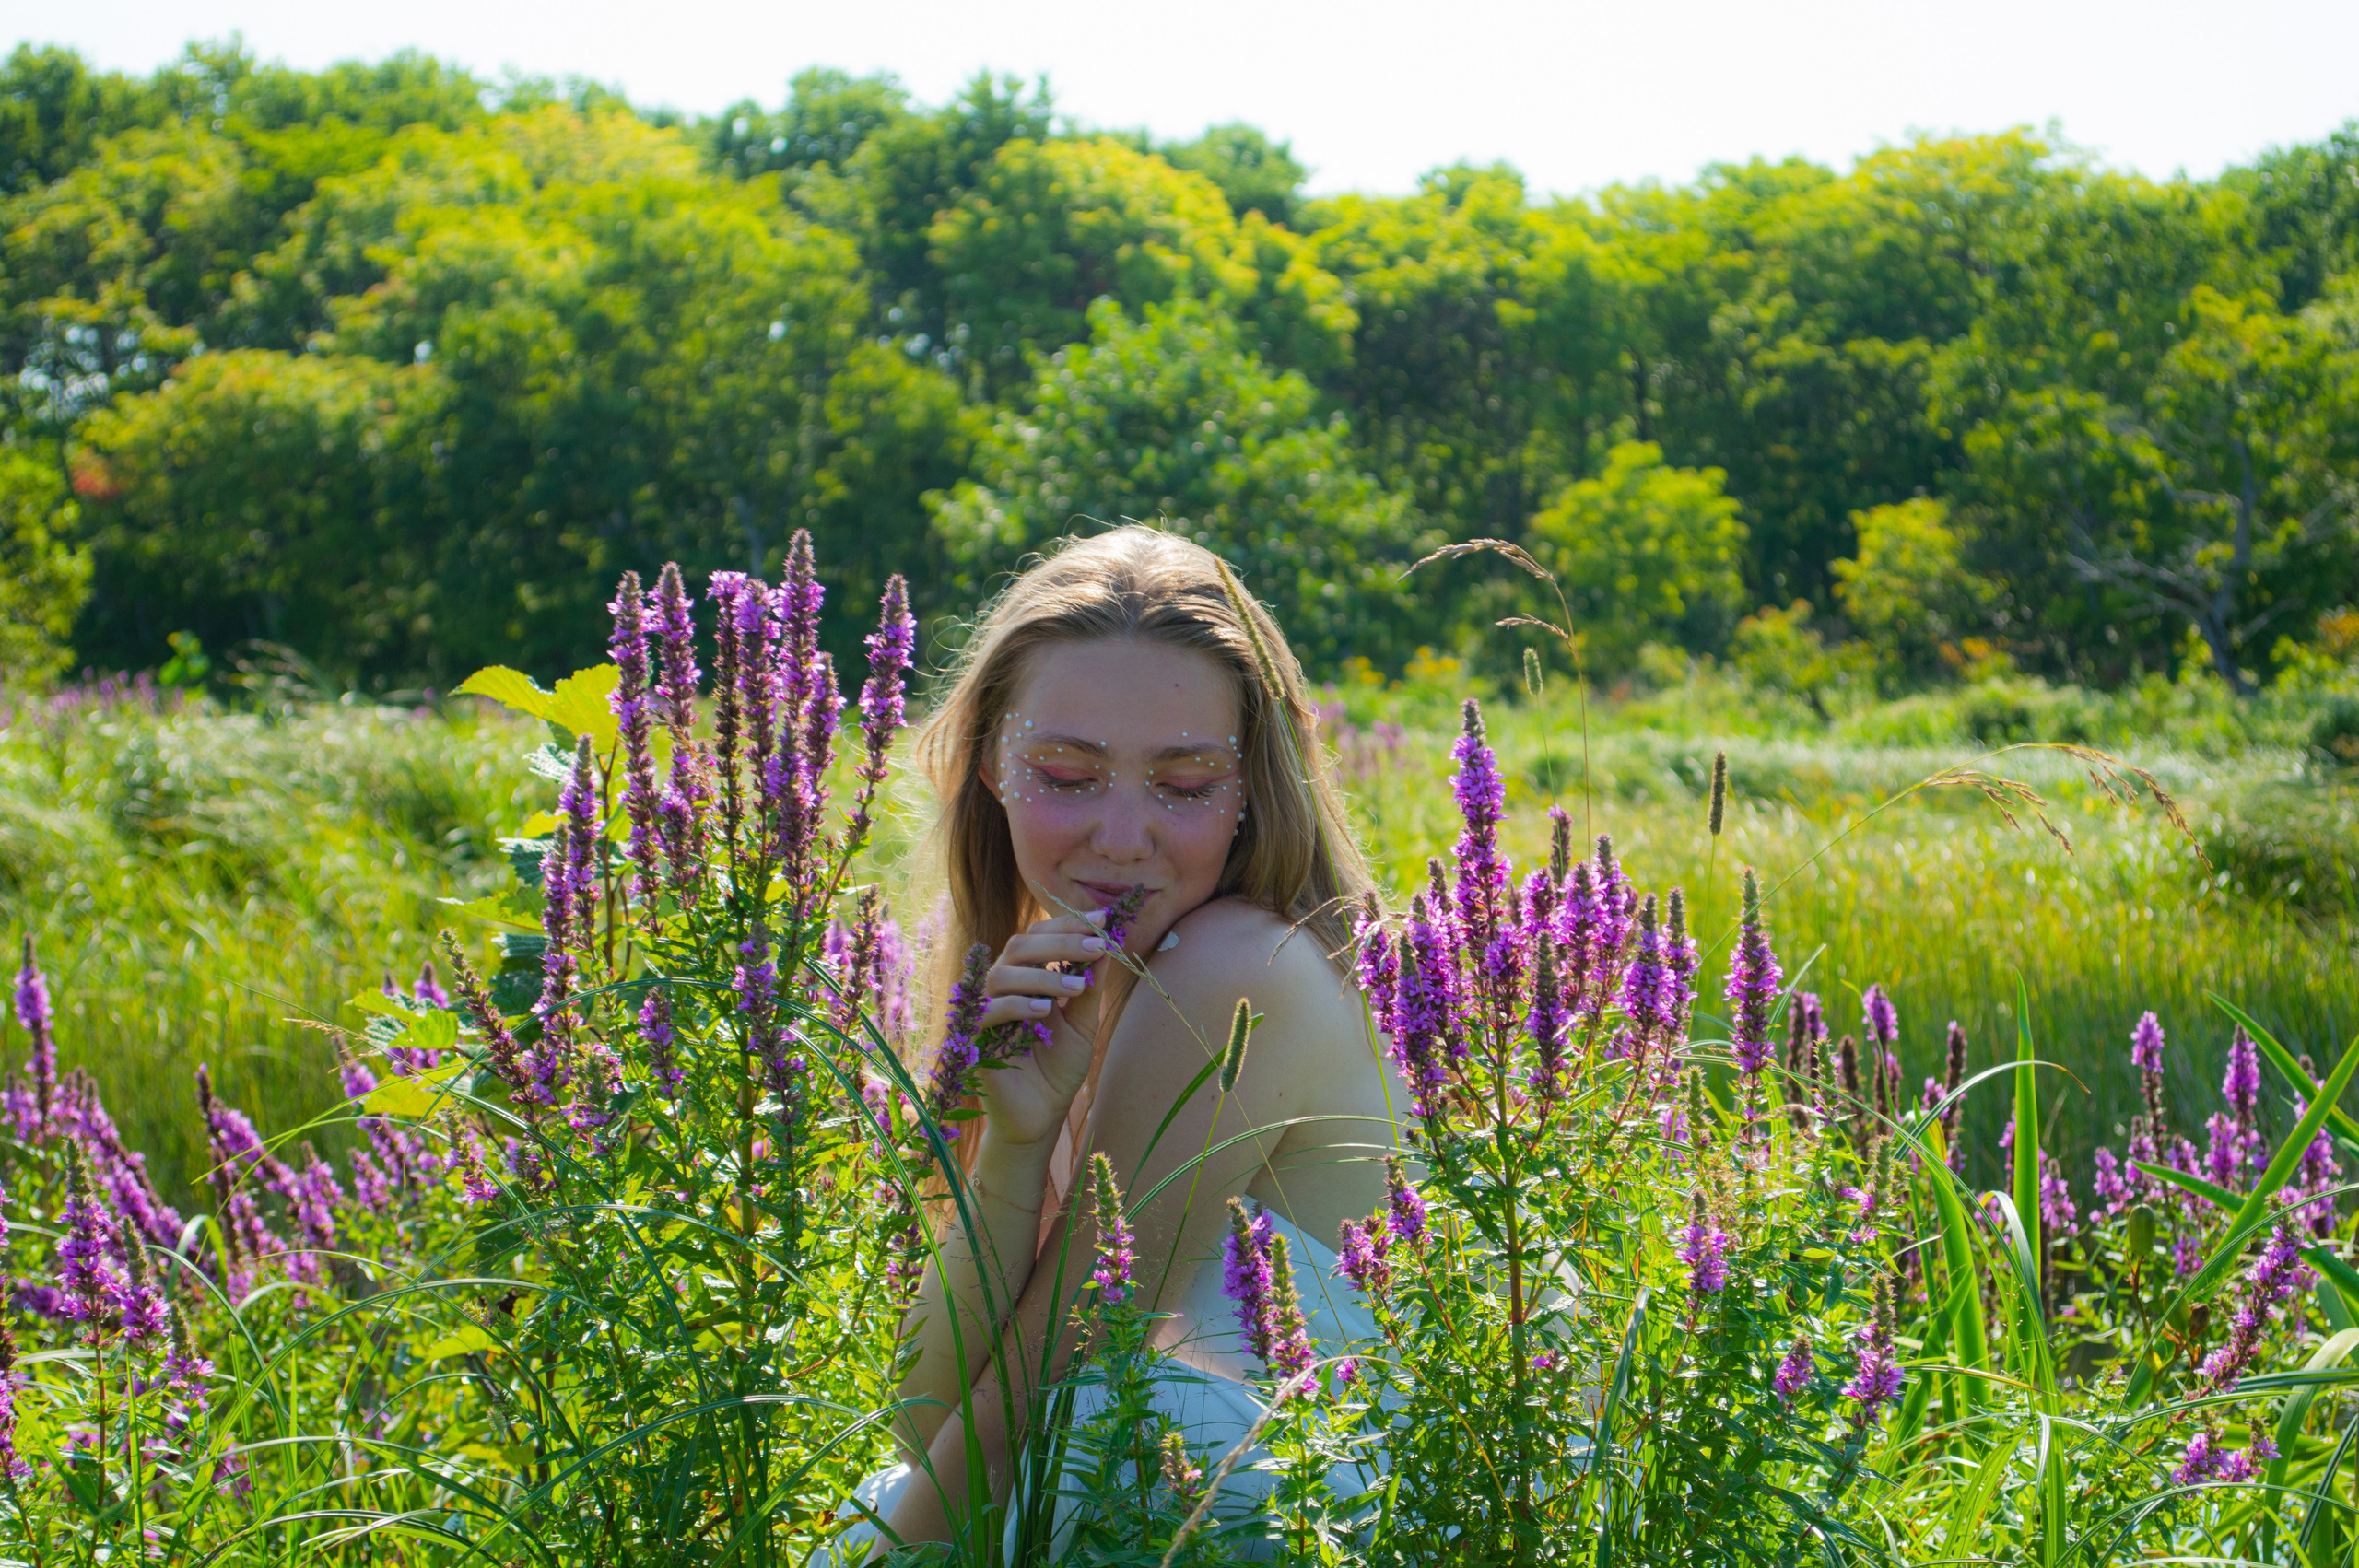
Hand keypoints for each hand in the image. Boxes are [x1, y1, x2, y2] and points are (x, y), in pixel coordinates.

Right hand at [972, 911, 1111, 1150]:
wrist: (1040, 1116)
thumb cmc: (1059, 1069)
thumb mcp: (1083, 1024)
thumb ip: (1088, 987)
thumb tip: (1105, 944)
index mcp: (1027, 977)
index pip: (1041, 937)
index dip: (1069, 925)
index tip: (1104, 920)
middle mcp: (1003, 987)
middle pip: (1020, 945)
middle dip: (1061, 941)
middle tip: (1097, 945)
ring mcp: (985, 1009)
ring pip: (1003, 973)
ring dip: (1044, 975)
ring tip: (1077, 988)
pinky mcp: (973, 1037)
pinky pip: (988, 1011)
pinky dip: (1017, 1005)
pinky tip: (1045, 1011)